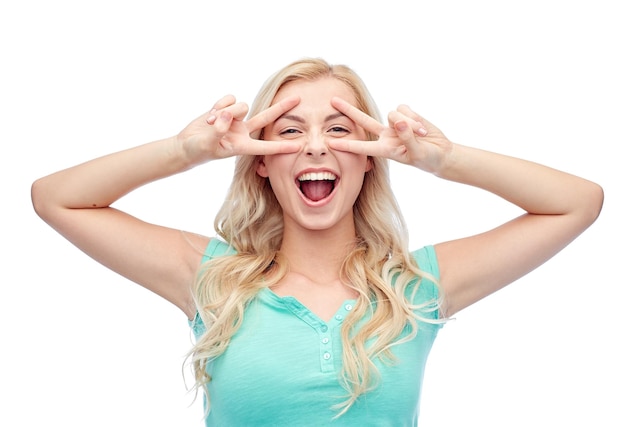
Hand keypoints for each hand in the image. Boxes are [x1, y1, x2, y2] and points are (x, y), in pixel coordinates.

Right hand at [176, 94, 300, 164]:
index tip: (298, 146)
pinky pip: (229, 98)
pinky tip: (210, 115)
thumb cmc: (197, 150)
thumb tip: (227, 115)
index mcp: (242, 146)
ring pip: (241, 106)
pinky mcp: (226, 110)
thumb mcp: (206, 143)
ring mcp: (235, 120)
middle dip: (281, 108)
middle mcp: (242, 132)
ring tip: (211, 123)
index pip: (266, 146)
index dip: (282, 146)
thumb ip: (217, 130)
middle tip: (298, 98)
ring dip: (226, 111)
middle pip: (266, 117)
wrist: (186, 145)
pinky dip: (219, 104)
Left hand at [328, 97, 452, 173]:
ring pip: (392, 113)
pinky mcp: (406, 115)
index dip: (346, 145)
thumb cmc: (427, 158)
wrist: (440, 152)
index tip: (329, 143)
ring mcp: (395, 124)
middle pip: (363, 120)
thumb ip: (407, 137)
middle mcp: (386, 135)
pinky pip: (404, 108)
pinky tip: (422, 129)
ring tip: (420, 135)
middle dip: (348, 110)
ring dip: (408, 123)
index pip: (361, 147)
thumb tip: (398, 121)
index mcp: (385, 149)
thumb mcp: (417, 152)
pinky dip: (415, 117)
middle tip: (332, 101)